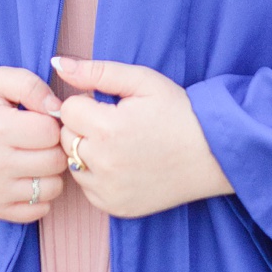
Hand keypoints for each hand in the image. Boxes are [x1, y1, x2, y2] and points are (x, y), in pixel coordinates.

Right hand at [0, 67, 68, 223]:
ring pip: (53, 187)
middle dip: (53, 147)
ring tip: (33, 158)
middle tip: (38, 140)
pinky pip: (41, 209)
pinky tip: (26, 177)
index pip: (51, 132)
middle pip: (56, 161)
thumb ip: (31, 86)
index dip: (51, 123)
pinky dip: (40, 195)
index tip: (38, 121)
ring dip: (49, 172)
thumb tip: (57, 108)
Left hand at [53, 56, 234, 218]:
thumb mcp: (141, 81)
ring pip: (73, 163)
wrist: (214, 154)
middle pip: (66, 137)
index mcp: (107, 129)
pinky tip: (122, 165)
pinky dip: (97, 175)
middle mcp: (104, 164)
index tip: (110, 106)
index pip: (67, 109)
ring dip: (87, 152)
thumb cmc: (178, 112)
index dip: (87, 103)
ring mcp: (109, 191)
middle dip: (84, 126)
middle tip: (116, 124)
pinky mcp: (116, 208)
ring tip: (120, 144)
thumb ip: (95, 72)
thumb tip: (57, 63)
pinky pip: (87, 187)